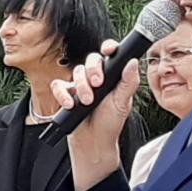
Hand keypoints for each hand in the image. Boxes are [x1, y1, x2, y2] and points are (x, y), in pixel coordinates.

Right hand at [50, 40, 141, 190]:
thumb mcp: (123, 103)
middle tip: (97, 83)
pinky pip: (58, 86)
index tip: (109, 50)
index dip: (109, 48)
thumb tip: (133, 62)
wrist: (93, 143)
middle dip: (93, 69)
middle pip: (91, 60)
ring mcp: (79, 86)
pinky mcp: (65, 95)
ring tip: (87, 101)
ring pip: (76, 72)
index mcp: (112, 76)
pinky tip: (70, 104)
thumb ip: (128, 82)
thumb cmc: (110, 123)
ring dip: (81, 86)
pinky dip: (62, 94)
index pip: (110, 56)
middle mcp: (95, 78)